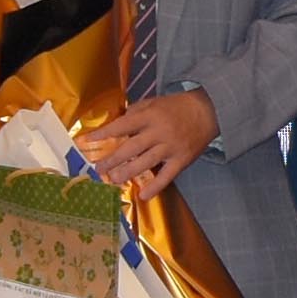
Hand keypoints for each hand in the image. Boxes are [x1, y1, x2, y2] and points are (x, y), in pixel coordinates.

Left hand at [82, 92, 219, 200]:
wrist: (209, 111)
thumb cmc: (177, 106)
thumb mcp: (155, 102)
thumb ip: (136, 112)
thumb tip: (117, 123)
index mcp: (150, 116)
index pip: (122, 125)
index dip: (104, 133)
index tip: (87, 141)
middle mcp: (159, 132)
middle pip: (131, 147)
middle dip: (112, 159)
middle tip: (98, 169)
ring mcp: (171, 147)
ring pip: (146, 163)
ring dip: (128, 172)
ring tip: (114, 180)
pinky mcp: (181, 160)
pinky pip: (167, 176)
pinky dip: (155, 187)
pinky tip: (143, 196)